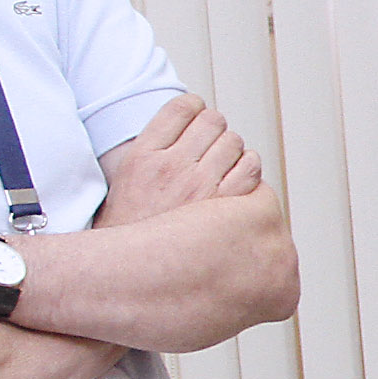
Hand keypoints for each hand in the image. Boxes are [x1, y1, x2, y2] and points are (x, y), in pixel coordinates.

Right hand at [98, 94, 260, 226]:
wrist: (136, 271)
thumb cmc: (132, 225)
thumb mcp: (126, 176)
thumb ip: (154, 146)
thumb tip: (186, 123)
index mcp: (144, 155)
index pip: (181, 107)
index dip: (195, 107)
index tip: (196, 116)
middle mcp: (172, 167)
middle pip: (213, 121)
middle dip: (216, 129)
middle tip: (211, 145)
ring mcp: (200, 186)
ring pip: (235, 142)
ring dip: (233, 149)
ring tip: (222, 165)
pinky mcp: (225, 207)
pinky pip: (251, 169)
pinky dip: (249, 169)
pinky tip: (237, 179)